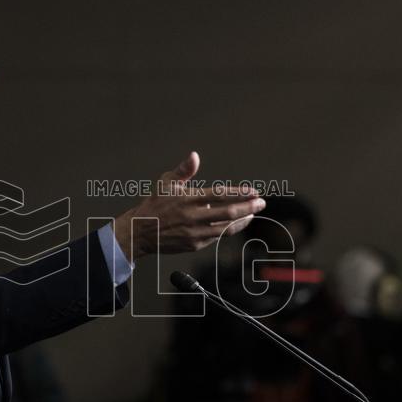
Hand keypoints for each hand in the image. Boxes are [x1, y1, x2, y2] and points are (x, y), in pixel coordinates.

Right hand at [113, 152, 264, 260]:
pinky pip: (216, 237)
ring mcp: (194, 232)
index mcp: (187, 198)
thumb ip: (184, 170)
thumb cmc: (154, 205)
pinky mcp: (194, 245)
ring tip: (252, 213)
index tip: (253, 191)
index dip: (239, 193)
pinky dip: (229, 230)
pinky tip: (236, 223)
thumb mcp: (166, 183)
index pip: (219, 194)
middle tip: (261, 203)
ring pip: (226, 228)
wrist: (140, 232)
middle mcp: (192, 216)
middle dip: (248, 207)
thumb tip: (195, 156)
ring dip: (242, 220)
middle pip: (228, 212)